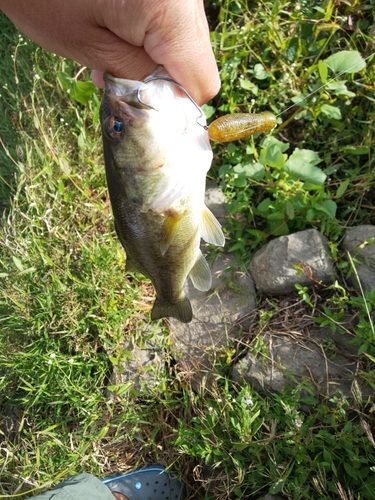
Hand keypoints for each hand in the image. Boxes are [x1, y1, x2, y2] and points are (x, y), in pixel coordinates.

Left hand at [0, 0, 219, 103]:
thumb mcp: (89, 46)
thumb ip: (135, 81)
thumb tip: (164, 108)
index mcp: (171, 10)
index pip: (200, 83)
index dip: (175, 108)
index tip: (144, 113)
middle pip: (198, 64)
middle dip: (166, 86)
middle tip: (125, 85)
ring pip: (188, 47)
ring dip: (158, 65)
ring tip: (117, 57)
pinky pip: (175, 27)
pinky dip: (152, 42)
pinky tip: (122, 37)